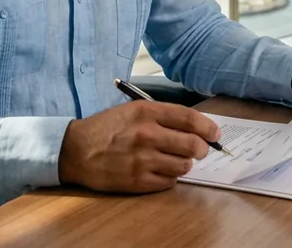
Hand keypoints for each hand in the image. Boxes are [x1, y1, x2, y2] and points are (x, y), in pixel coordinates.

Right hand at [57, 101, 218, 192]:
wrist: (76, 150)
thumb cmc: (106, 128)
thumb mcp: (132, 110)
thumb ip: (162, 117)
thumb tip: (195, 128)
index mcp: (146, 112)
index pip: (190, 119)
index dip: (208, 127)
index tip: (215, 134)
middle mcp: (147, 135)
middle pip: (193, 145)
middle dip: (201, 149)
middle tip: (199, 150)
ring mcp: (143, 159)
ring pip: (184, 166)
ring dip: (184, 164)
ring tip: (174, 160)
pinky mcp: (138, 180)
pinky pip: (169, 182)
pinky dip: (170, 177)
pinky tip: (160, 170)